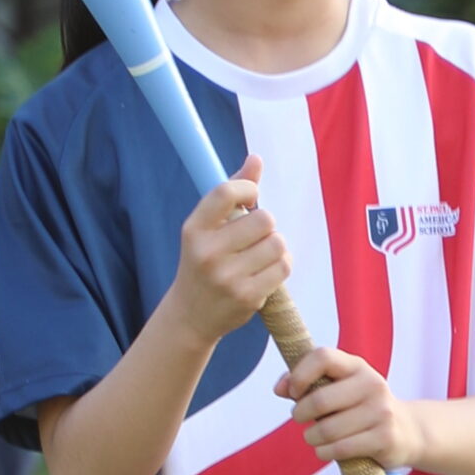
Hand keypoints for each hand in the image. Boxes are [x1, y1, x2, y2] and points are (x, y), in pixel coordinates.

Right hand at [168, 154, 291, 345]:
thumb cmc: (204, 262)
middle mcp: (208, 253)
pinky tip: (266, 270)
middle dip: (266, 224)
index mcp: (194, 229)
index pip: (226, 192)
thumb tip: (255, 159)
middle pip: (264, 219)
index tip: (251, 197)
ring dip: (275, 246)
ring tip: (260, 255)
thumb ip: (232, 193)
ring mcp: (227, 277)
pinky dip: (281, 264)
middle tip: (255, 236)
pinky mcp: (247, 297)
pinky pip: (283, 266)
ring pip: (277, 243)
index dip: (248, 188)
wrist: (191, 315)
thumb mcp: (208, 228)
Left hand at [276, 345, 422, 471]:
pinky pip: (340, 448)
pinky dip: (324, 452)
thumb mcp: (341, 388)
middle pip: (319, 399)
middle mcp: (372, 384)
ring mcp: (381, 411)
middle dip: (300, 414)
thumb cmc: (361, 409)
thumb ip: (308, 383)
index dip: (299, 374)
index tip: (292, 392)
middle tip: (301, 419)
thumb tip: (280, 388)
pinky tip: (325, 451)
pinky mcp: (384, 438)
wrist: (407, 431)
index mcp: (357, 366)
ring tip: (314, 438)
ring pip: (327, 430)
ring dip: (311, 438)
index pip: (322, 357)